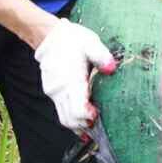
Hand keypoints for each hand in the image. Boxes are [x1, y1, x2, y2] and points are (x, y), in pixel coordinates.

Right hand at [34, 19, 117, 133]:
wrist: (50, 36)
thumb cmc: (72, 39)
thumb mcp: (90, 42)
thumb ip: (101, 56)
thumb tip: (112, 68)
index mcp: (70, 79)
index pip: (76, 108)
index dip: (87, 116)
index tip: (98, 114)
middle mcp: (59, 90)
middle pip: (70, 119)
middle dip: (85, 125)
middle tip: (101, 124)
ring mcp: (53, 93)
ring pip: (64, 118)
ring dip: (78, 125)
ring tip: (94, 126)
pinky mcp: (52, 93)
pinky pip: (61, 112)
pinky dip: (72, 119)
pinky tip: (84, 123)